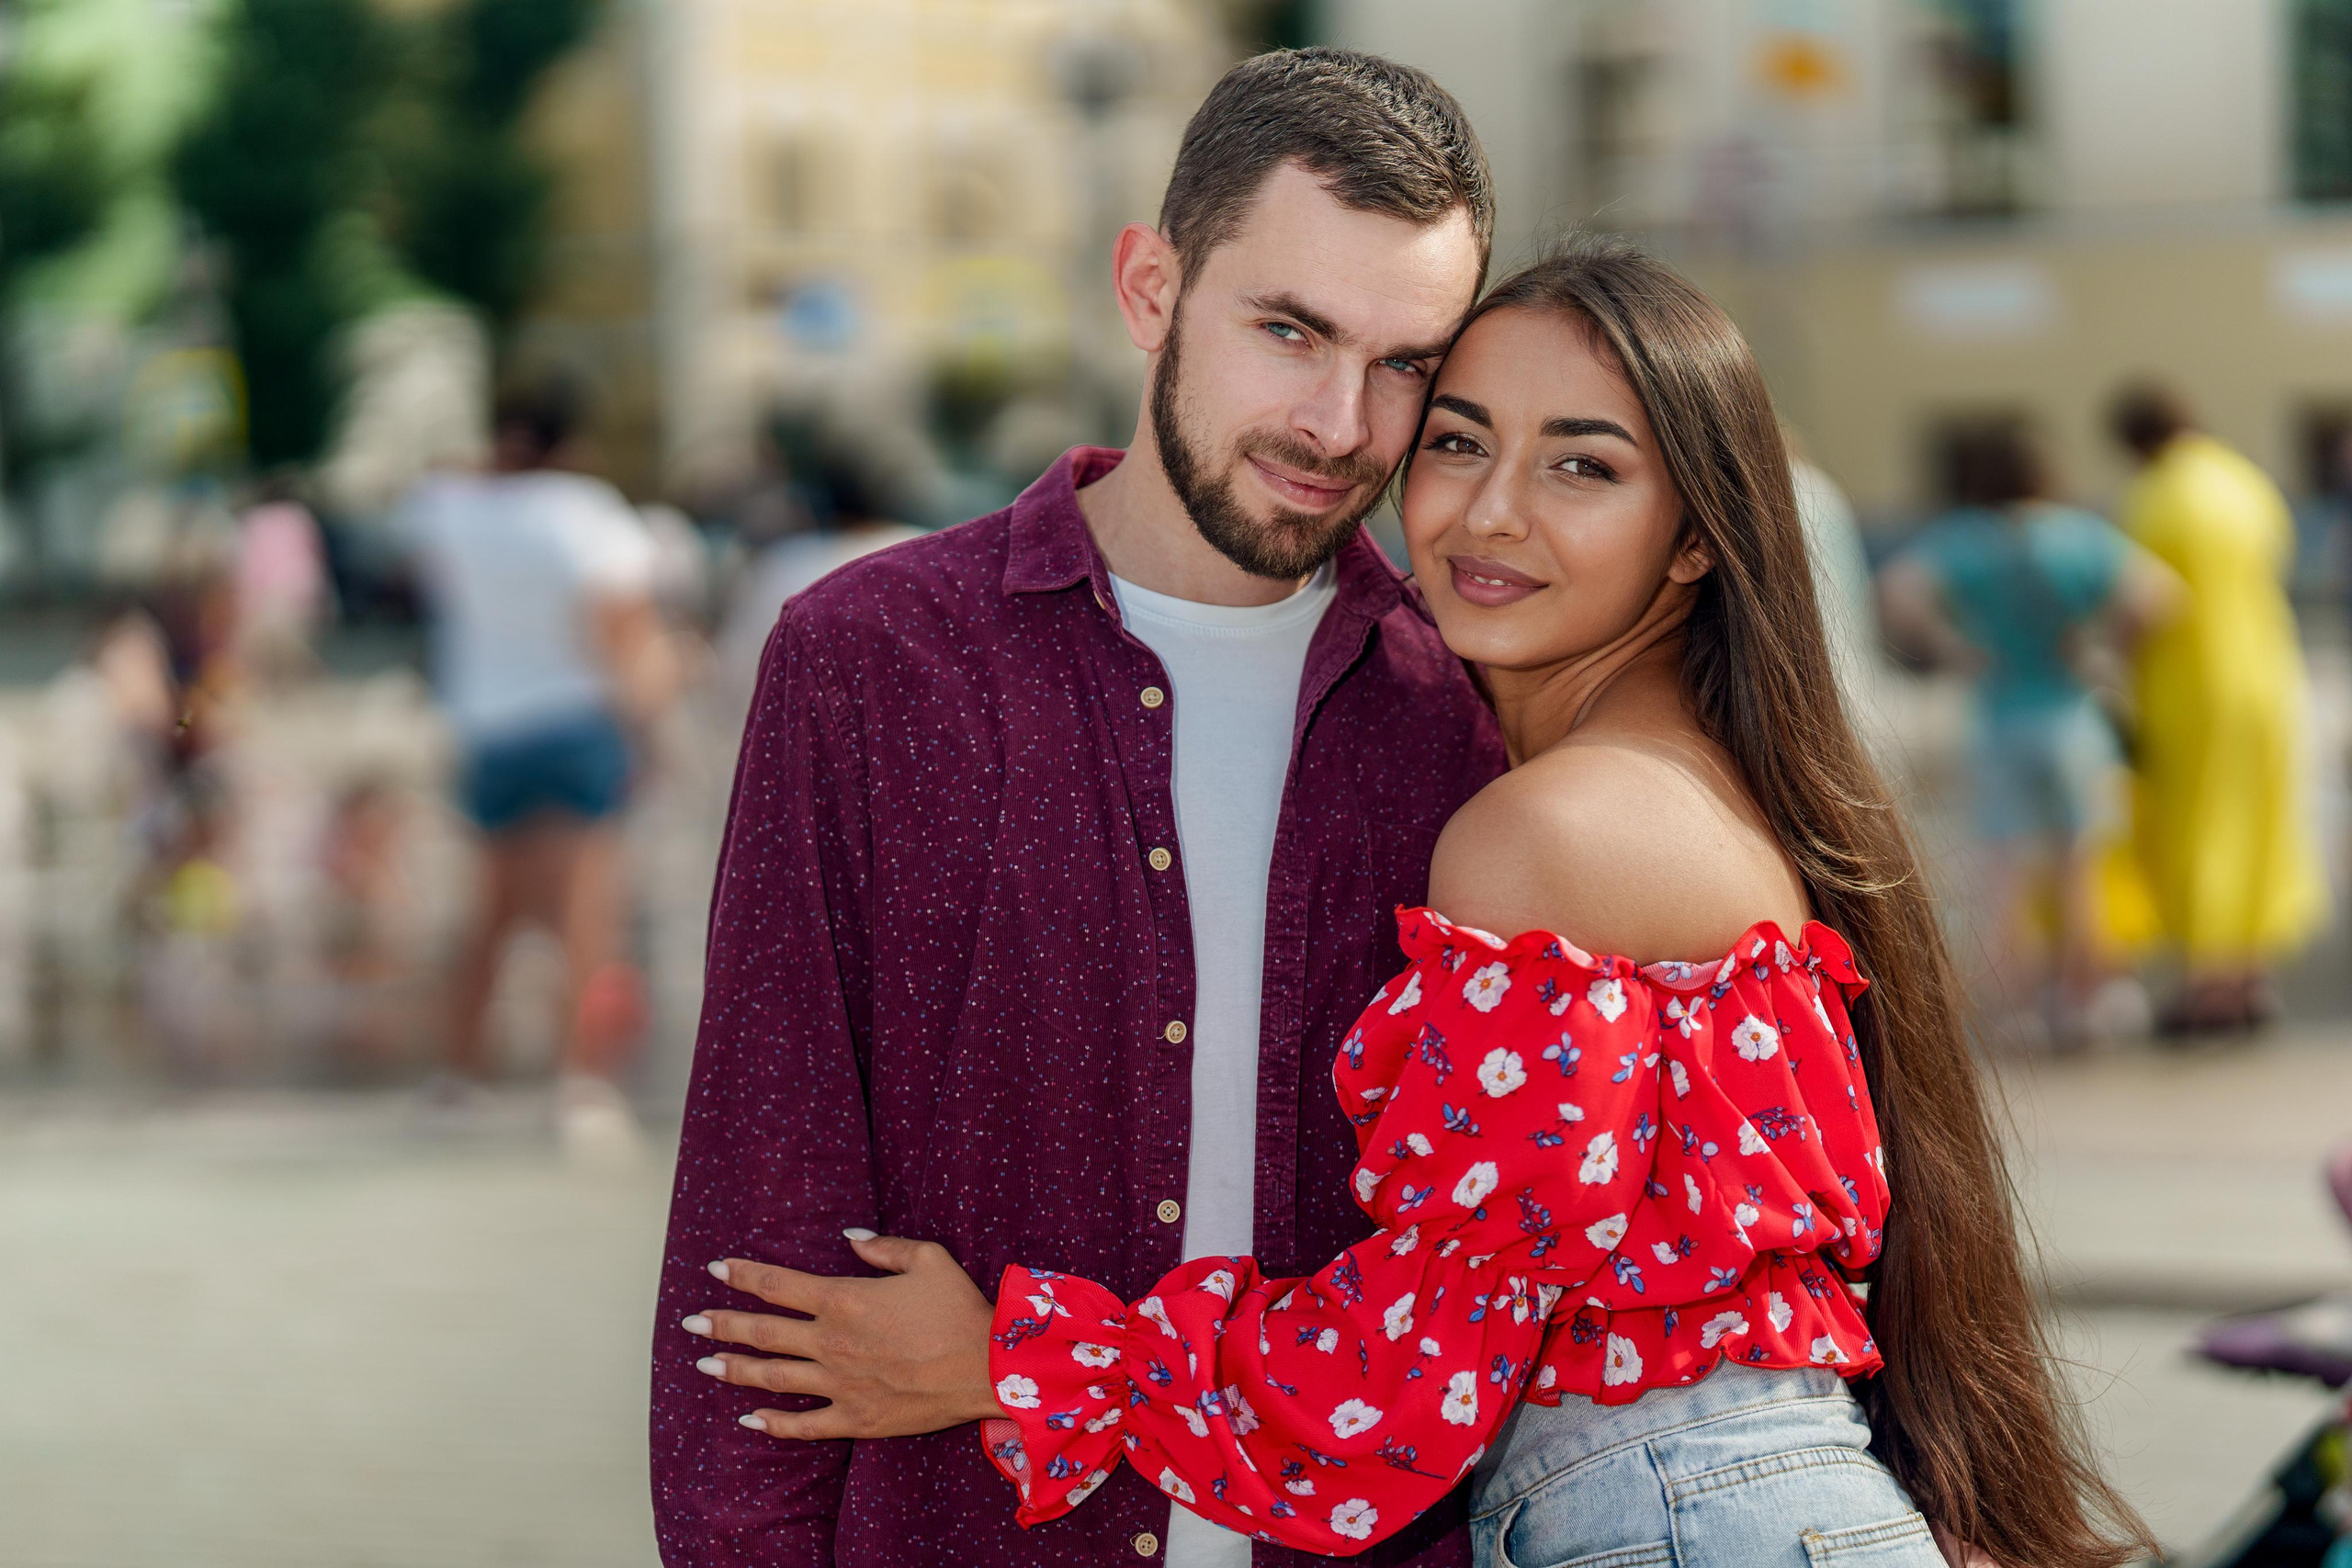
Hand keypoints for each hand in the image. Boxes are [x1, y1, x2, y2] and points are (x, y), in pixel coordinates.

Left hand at [683, 1230, 1002, 1439]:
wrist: (987, 1366)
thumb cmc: (959, 1308)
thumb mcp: (927, 1259)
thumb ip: (882, 1248)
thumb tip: (849, 1241)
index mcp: (844, 1299)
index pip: (778, 1284)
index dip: (743, 1275)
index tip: (716, 1269)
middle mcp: (831, 1342)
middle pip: (763, 1332)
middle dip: (723, 1324)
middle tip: (691, 1321)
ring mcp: (840, 1383)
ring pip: (772, 1377)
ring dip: (734, 1370)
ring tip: (705, 1365)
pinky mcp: (855, 1417)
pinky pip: (804, 1424)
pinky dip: (773, 1423)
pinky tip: (749, 1419)